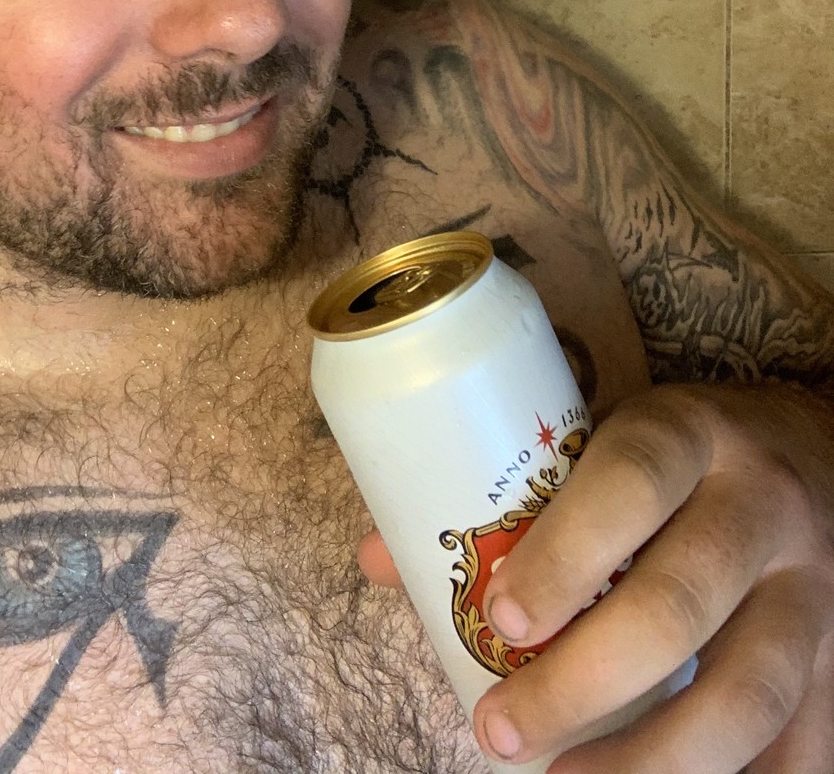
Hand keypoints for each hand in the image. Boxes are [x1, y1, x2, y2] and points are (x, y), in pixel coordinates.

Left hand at [358, 383, 833, 771]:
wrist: (813, 450)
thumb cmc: (679, 451)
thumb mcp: (603, 436)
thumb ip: (507, 494)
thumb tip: (383, 560)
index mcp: (689, 434)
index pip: (631, 484)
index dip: (564, 555)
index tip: (501, 619)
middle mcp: (762, 506)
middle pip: (678, 604)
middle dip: (581, 682)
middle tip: (500, 729)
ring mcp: (815, 587)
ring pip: (750, 691)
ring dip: (652, 760)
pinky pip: (806, 744)